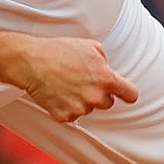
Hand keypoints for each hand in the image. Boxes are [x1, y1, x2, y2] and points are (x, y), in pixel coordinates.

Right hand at [13, 35, 138, 122]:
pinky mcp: (64, 116)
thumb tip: (107, 69)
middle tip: (82, 81)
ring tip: (66, 84)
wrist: (32, 62)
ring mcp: (80, 108)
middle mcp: (95, 97)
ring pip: (87, 109)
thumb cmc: (60, 51)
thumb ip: (105, 61)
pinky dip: (66, 107)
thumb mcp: (91, 46)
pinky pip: (71, 115)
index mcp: (106, 79)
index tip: (124, 94)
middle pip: (107, 103)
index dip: (127, 93)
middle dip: (98, 94)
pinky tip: (58, 93)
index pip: (130, 95)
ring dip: (81, 100)